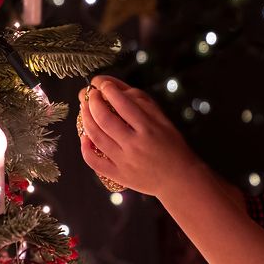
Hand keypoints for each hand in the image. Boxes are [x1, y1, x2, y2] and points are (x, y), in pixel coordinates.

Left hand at [77, 75, 200, 197]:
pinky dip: (85, 148)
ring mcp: (124, 162)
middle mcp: (134, 145)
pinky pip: (94, 161)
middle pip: (104, 119)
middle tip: (89, 94)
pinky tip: (84, 136)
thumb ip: (144, 105)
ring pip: (96, 137)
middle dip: (93, 102)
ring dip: (86, 119)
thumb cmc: (173, 147)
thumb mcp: (165, 121)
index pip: (122, 104)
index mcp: (148, 128)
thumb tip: (119, 91)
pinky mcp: (118, 175)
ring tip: (84, 108)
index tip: (102, 83)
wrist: (180, 179)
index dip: (108, 90)